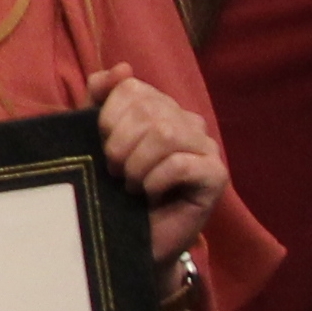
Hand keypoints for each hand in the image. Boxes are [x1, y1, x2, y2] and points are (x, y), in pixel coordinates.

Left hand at [85, 64, 228, 265]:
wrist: (130, 243)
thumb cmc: (113, 191)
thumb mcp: (94, 140)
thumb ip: (99, 100)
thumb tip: (122, 68)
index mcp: (160, 107)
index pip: (130, 88)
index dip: (107, 119)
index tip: (102, 149)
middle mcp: (188, 121)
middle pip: (148, 110)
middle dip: (120, 146)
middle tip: (116, 173)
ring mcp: (207, 147)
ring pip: (165, 134)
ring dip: (137, 165)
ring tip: (132, 185)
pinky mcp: (217, 175)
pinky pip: (180, 164)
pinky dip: (155, 180)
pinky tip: (151, 194)